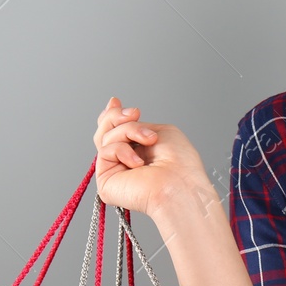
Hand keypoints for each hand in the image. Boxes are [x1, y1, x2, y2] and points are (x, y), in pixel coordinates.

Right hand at [93, 96, 214, 221]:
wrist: (180, 184)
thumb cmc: (180, 163)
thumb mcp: (160, 131)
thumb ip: (135, 125)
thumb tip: (118, 114)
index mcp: (140, 149)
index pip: (116, 130)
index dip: (112, 115)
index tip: (115, 102)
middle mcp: (125, 159)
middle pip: (105, 130)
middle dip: (117, 116)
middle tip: (134, 113)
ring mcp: (114, 170)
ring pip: (105, 137)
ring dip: (128, 131)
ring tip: (149, 140)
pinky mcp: (105, 181)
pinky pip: (106, 151)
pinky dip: (123, 150)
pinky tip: (139, 163)